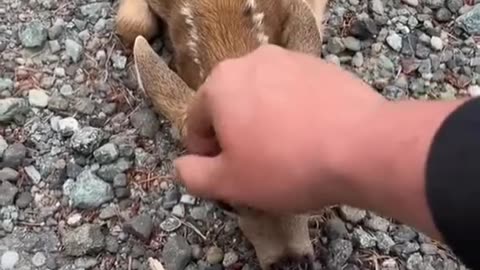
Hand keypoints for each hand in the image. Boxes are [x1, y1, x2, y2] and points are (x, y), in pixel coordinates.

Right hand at [174, 44, 386, 212]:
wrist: (362, 147)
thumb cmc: (286, 165)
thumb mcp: (229, 183)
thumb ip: (193, 175)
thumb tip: (182, 165)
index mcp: (220, 83)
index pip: (196, 122)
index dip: (206, 154)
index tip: (226, 174)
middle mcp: (252, 61)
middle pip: (230, 106)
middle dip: (236, 136)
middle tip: (256, 166)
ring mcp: (290, 59)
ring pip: (263, 98)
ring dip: (264, 123)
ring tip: (286, 152)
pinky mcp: (321, 66)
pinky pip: (293, 93)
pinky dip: (293, 113)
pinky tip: (310, 136)